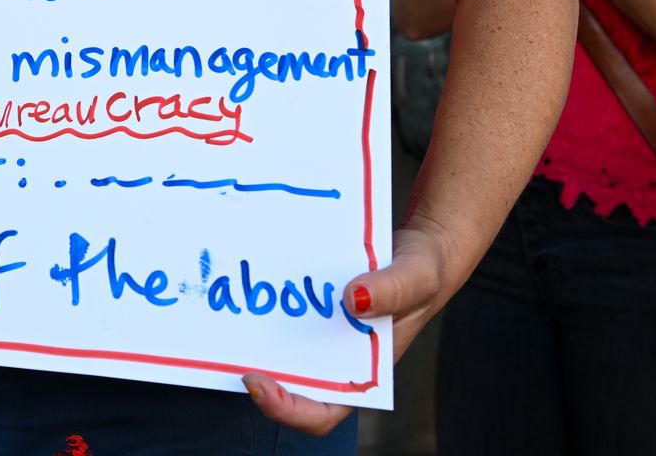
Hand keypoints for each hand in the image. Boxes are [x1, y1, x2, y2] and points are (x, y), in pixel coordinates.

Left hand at [242, 223, 448, 434]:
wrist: (418, 245)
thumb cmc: (423, 272)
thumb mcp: (417, 278)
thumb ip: (393, 290)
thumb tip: (353, 299)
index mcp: (364, 371)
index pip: (323, 411)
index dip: (288, 409)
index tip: (259, 385)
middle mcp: (337, 358)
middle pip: (291, 386)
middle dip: (260, 383)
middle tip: (235, 359)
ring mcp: (321, 334)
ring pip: (280, 350)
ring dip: (255, 343)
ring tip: (232, 321)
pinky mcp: (311, 308)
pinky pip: (283, 314)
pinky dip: (266, 307)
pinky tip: (251, 282)